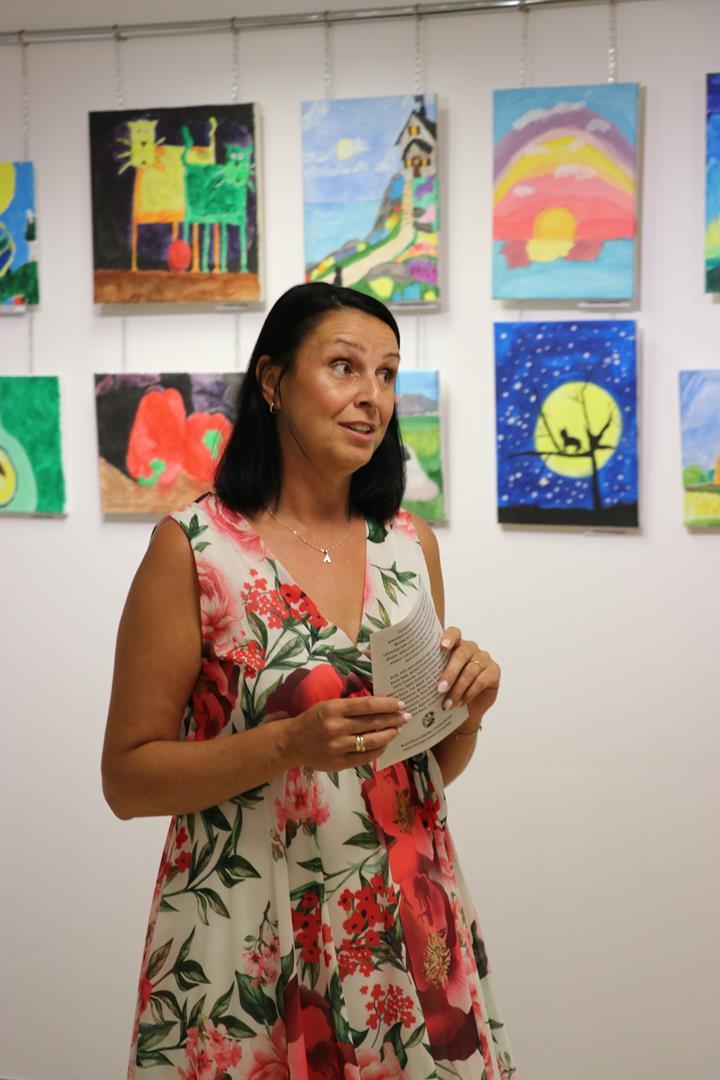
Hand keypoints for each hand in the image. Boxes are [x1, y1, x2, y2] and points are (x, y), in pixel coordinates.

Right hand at [281, 696, 409, 771]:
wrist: (292, 743)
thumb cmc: (312, 720)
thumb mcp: (327, 706)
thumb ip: (350, 707)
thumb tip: (378, 705)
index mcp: (333, 709)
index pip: (367, 705)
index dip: (387, 704)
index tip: (400, 703)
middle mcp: (336, 728)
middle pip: (373, 722)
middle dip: (393, 719)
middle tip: (405, 716)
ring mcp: (338, 747)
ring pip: (372, 741)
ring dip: (389, 734)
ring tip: (397, 730)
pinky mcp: (339, 763)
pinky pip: (365, 757)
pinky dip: (378, 750)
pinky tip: (384, 744)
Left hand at [436, 628, 500, 724]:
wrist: (465, 709)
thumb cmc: (448, 690)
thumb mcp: (438, 679)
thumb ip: (432, 672)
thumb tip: (415, 677)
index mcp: (454, 645)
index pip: (454, 633)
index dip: (449, 638)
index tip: (442, 647)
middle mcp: (470, 648)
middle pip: (461, 654)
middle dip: (450, 673)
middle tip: (440, 689)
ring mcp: (483, 658)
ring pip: (470, 670)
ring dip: (458, 688)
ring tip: (448, 703)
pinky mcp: (494, 671)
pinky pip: (481, 680)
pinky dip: (469, 693)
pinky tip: (461, 702)